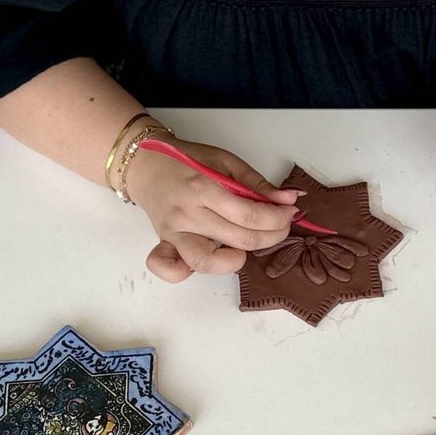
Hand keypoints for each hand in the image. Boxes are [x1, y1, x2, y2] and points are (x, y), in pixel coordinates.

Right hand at [125, 137, 299, 281]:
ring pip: (208, 262)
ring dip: (236, 260)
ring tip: (245, 247)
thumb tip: (289, 199)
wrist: (146, 165)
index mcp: (202, 187)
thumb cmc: (186, 161)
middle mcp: (187, 214)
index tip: (289, 213)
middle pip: (239, 239)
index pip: (250, 214)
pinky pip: (170, 269)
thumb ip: (257, 183)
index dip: (277, 218)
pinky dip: (185, 273)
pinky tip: (208, 259)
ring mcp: (174, 232)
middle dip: (271, 236)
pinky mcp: (165, 244)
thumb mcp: (225, 162)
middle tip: (281, 227)